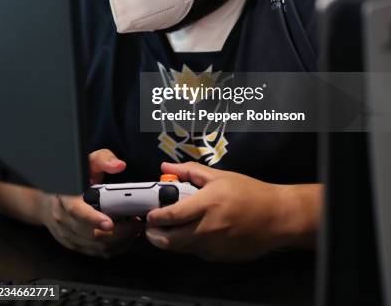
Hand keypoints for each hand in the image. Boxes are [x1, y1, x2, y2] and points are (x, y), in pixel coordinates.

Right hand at [40, 149, 141, 257]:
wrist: (49, 199)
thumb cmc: (72, 179)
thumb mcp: (86, 162)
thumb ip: (103, 160)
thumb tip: (119, 165)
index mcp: (66, 199)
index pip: (77, 212)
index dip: (93, 219)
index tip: (109, 223)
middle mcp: (65, 220)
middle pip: (91, 235)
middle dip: (118, 232)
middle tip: (136, 223)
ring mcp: (68, 236)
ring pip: (96, 247)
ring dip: (119, 242)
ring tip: (134, 229)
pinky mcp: (75, 246)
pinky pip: (96, 253)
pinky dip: (114, 248)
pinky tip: (126, 238)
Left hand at [145, 162, 320, 261]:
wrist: (276, 216)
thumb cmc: (249, 192)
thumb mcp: (220, 176)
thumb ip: (190, 172)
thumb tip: (166, 167)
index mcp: (207, 204)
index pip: (171, 216)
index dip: (155, 217)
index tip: (149, 214)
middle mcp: (208, 228)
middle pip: (171, 241)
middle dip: (156, 236)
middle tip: (151, 228)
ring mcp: (214, 247)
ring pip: (183, 249)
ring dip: (172, 241)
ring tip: (170, 229)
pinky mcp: (220, 258)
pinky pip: (198, 252)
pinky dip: (191, 245)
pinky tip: (194, 233)